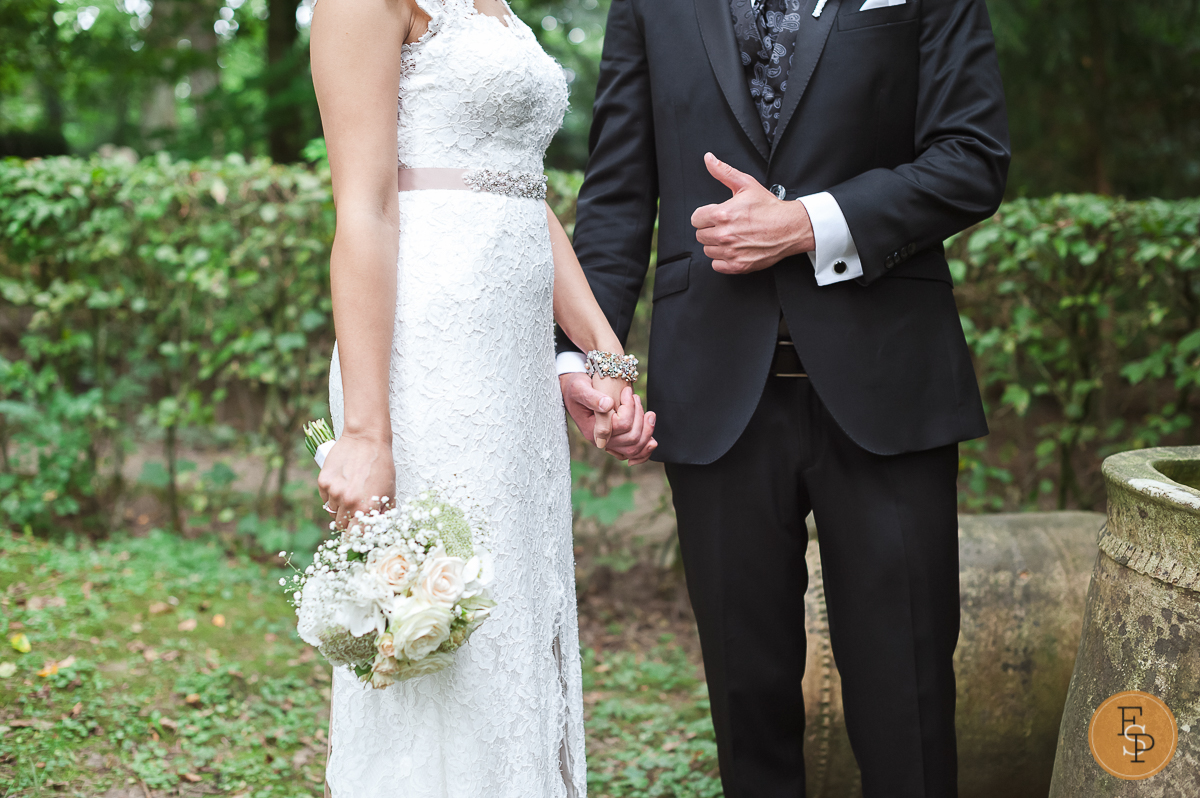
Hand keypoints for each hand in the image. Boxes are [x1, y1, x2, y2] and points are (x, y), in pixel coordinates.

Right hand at [316, 433, 395, 530]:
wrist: (366, 440)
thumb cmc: (381, 466)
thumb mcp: (389, 492)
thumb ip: (383, 514)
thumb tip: (379, 531)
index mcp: (366, 507)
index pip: (355, 536)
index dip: (354, 539)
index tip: (354, 539)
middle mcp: (348, 501)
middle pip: (341, 525)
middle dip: (347, 521)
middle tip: (355, 509)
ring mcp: (334, 491)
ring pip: (332, 510)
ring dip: (339, 506)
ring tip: (350, 489)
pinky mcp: (323, 481)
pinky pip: (325, 497)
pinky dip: (331, 494)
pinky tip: (342, 482)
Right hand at [560, 373, 656, 462]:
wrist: (574, 392)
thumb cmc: (576, 388)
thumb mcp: (579, 388)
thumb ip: (592, 397)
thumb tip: (608, 405)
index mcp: (592, 430)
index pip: (621, 425)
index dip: (629, 408)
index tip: (627, 392)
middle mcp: (602, 441)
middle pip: (632, 438)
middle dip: (639, 415)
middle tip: (634, 397)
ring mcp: (610, 444)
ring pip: (637, 447)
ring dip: (647, 428)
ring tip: (646, 412)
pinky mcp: (617, 442)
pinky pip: (635, 454)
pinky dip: (646, 448)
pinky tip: (652, 439)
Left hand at [691, 152, 814, 274]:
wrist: (790, 227)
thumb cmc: (769, 207)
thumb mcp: (746, 184)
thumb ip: (723, 172)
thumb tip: (709, 159)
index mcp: (722, 214)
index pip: (695, 219)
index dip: (704, 216)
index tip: (714, 216)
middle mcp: (724, 235)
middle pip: (700, 235)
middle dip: (710, 229)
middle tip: (725, 226)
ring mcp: (731, 252)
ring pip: (708, 250)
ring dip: (716, 245)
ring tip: (731, 237)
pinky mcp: (738, 265)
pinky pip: (716, 265)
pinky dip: (722, 259)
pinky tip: (733, 249)